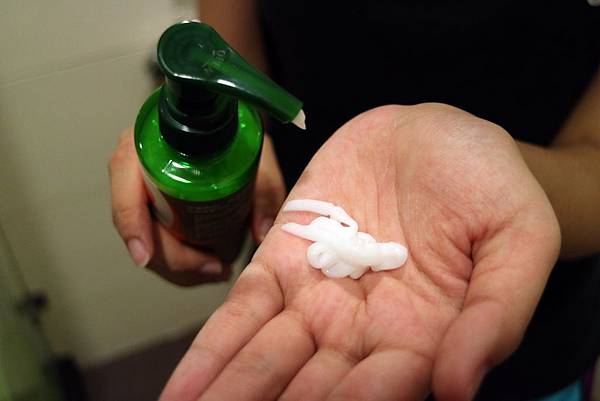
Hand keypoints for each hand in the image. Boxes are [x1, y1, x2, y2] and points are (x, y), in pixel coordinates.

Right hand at [108, 128, 284, 285]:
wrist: (234, 132)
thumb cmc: (238, 135)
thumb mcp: (256, 152)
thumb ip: (264, 187)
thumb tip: (260, 230)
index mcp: (155, 140)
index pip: (126, 179)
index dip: (131, 221)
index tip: (145, 255)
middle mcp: (141, 164)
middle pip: (136, 222)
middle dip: (172, 258)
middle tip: (214, 268)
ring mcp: (145, 189)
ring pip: (145, 239)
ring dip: (178, 266)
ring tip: (216, 270)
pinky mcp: (156, 208)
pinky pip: (156, 241)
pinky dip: (179, 261)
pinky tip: (204, 265)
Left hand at [158, 104, 559, 399]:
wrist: (435, 133)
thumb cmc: (488, 183)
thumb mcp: (518, 237)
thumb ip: (497, 312)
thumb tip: (461, 386)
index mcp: (422, 335)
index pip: (379, 390)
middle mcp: (362, 328)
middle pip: (310, 388)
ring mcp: (318, 294)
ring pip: (266, 357)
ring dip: (230, 392)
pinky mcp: (285, 256)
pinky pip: (244, 309)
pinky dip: (214, 347)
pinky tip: (184, 387)